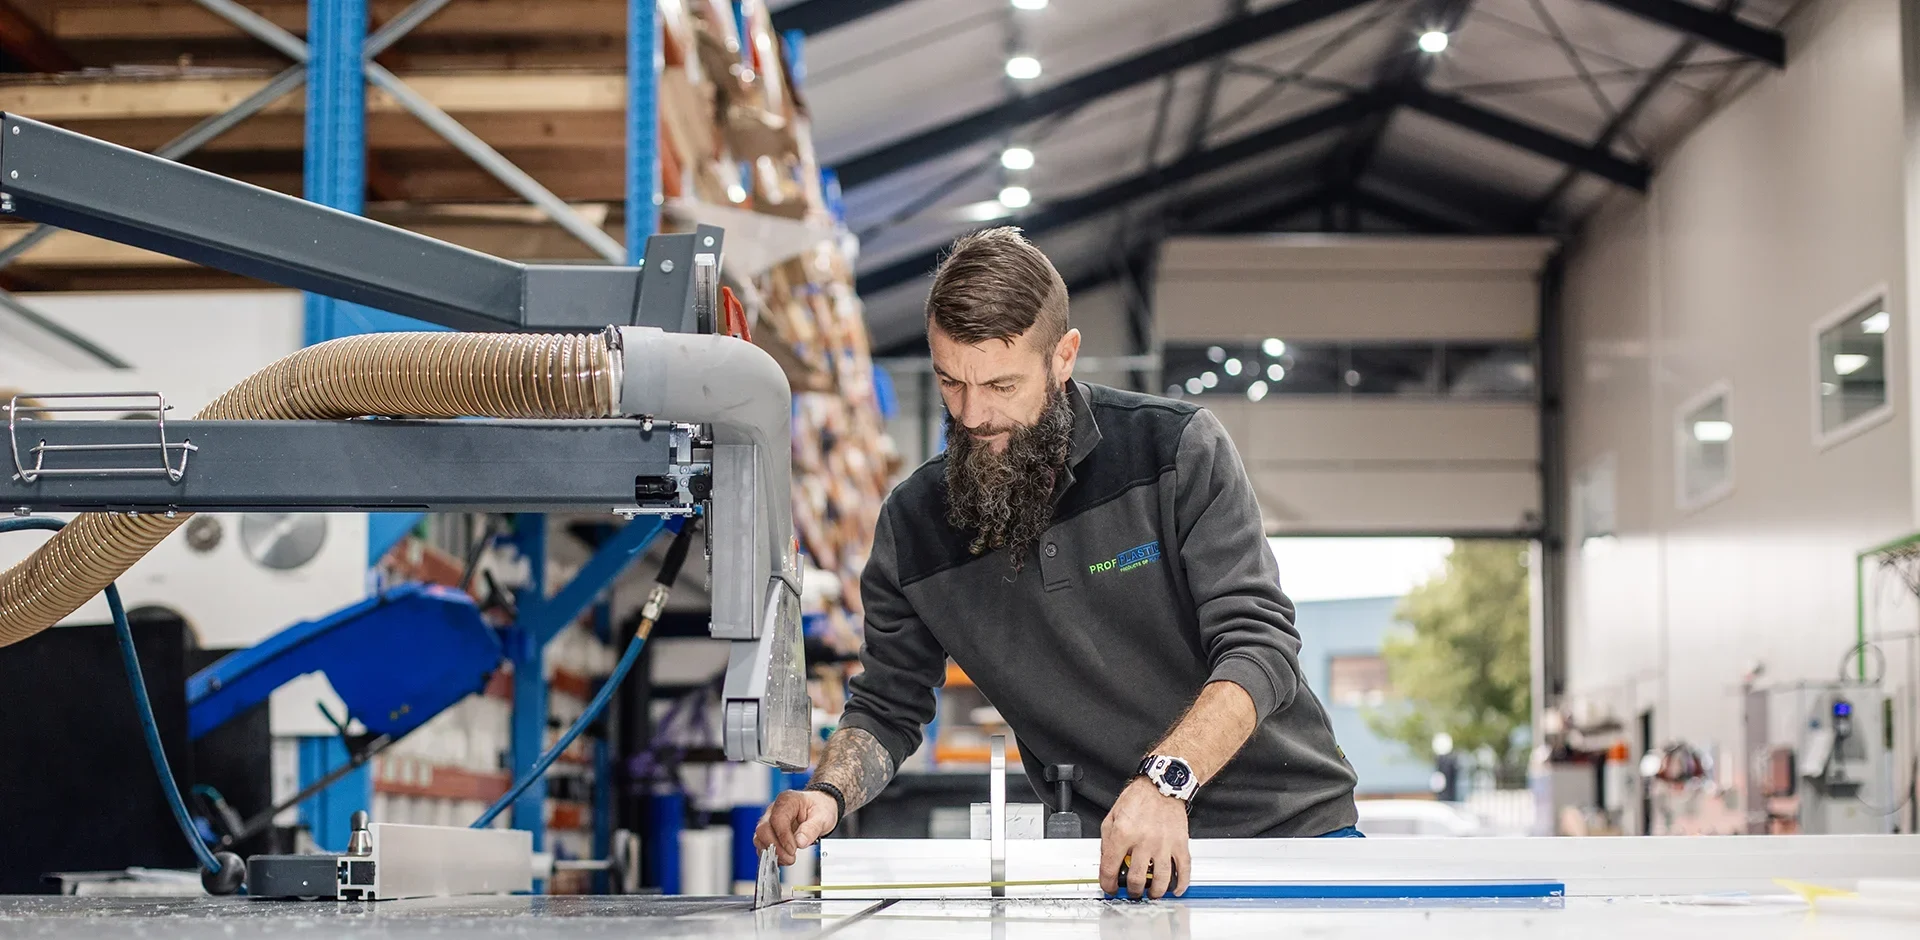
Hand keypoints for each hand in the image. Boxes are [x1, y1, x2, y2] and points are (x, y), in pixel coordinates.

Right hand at [753, 789, 839, 864]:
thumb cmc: (820, 808)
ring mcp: (769, 821)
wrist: (820, 808)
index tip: (793, 849)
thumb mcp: (823, 816)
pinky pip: (763, 845)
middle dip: (776, 848)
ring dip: (772, 853)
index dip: (783, 836)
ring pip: (760, 838)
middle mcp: (774, 810)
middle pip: (763, 829)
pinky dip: (771, 855)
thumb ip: (811, 829)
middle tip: (791, 857)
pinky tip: (784, 859)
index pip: (777, 819)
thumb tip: (800, 842)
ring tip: (789, 859)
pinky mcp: (769, 833)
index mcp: (787, 801)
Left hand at [1100, 778, 1190, 898]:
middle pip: (1137, 879)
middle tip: (1132, 891)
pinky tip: (1175, 889)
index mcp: (1123, 834)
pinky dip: (1180, 884)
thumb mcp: (1111, 818)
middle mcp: (1144, 840)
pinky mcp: (1180, 843)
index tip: (1110, 887)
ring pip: (1160, 880)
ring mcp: (1164, 844)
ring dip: (1154, 893)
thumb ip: (1107, 842)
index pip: (1110, 868)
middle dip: (1132, 891)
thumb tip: (1107, 864)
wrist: (1161, 784)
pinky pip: (1184, 869)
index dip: (1108, 883)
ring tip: (1151, 894)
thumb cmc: (1138, 799)